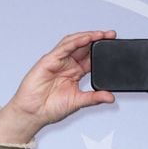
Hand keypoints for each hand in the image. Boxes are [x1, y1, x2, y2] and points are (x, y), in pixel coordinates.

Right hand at [0, 29, 116, 143]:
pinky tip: (85, 39)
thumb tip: (110, 97)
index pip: (91, 58)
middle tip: (111, 35)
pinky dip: (74, 42)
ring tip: (100, 34)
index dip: (102, 51)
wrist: (33, 113)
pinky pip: (63, 48)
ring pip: (74, 43)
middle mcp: (67, 65)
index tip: (114, 47)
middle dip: (97, 39)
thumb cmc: (50, 108)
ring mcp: (58, 61)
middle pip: (84, 47)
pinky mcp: (48, 61)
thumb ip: (94, 98)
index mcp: (75, 73)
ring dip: (87, 37)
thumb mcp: (78, 102)